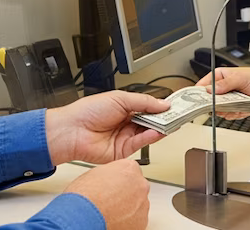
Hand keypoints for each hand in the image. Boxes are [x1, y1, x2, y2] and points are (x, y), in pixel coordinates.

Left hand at [46, 91, 169, 164]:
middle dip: (163, 117)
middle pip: (151, 121)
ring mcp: (125, 137)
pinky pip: (141, 143)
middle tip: (177, 114)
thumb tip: (162, 104)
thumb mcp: (120, 98)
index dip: (161, 106)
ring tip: (170, 122)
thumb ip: (144, 102)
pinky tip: (156, 131)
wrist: (72, 130)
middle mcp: (126, 123)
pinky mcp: (123, 151)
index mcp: (124, 108)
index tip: (174, 105)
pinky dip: (150, 137)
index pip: (148, 107)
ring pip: (148, 132)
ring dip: (159, 127)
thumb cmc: (87, 111)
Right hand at [64, 159, 149, 229]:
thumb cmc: (86, 197)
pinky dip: (127, 221)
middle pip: (136, 187)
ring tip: (110, 212)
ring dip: (127, 207)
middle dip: (126, 193)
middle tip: (111, 200)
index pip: (130, 171)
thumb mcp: (95, 173)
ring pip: (137, 205)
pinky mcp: (141, 222)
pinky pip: (136, 220)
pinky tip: (114, 221)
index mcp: (130, 169)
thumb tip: (109, 179)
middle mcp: (140, 185)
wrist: (84, 217)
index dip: (119, 180)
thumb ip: (110, 174)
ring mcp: (143, 204)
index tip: (114, 186)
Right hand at [195, 67, 249, 113]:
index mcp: (219, 77)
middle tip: (221, 104)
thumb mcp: (240, 77)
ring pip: (218, 110)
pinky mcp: (233, 109)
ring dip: (226, 109)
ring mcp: (227, 100)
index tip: (196, 100)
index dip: (198, 93)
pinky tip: (242, 107)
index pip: (203, 85)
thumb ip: (225, 84)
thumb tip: (211, 90)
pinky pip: (228, 115)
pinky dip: (234, 114)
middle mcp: (222, 89)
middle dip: (215, 104)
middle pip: (208, 100)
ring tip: (237, 103)